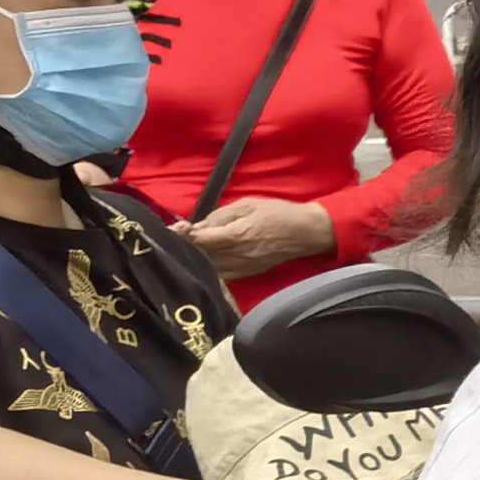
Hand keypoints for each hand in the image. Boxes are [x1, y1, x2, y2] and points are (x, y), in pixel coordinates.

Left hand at [181, 196, 336, 269]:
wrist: (306, 233)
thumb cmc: (277, 213)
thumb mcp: (246, 205)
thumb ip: (218, 216)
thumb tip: (196, 226)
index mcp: (235, 236)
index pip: (198, 239)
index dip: (182, 235)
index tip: (173, 228)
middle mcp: (236, 256)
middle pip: (200, 255)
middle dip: (186, 246)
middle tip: (176, 237)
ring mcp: (242, 268)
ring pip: (208, 267)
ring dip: (196, 258)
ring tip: (188, 248)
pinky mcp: (247, 274)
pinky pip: (221, 274)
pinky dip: (209, 267)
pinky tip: (205, 260)